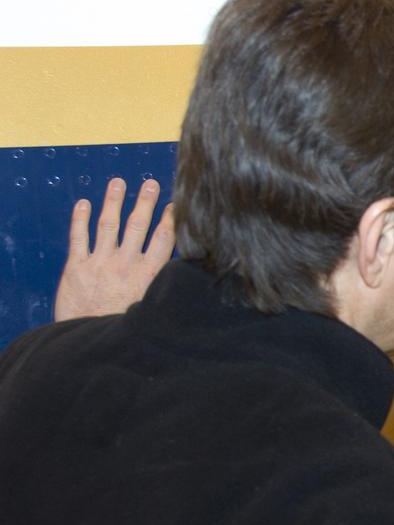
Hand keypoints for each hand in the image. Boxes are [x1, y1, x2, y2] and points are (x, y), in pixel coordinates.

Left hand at [54, 178, 174, 321]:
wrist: (90, 342)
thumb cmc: (124, 329)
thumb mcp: (153, 309)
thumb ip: (164, 289)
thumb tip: (186, 280)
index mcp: (147, 275)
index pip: (162, 239)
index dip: (169, 218)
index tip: (173, 204)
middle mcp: (125, 264)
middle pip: (137, 225)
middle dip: (144, 202)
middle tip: (150, 184)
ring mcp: (99, 263)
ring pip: (109, 225)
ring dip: (114, 201)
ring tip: (118, 182)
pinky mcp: (76, 267)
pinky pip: (79, 237)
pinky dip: (80, 219)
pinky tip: (84, 203)